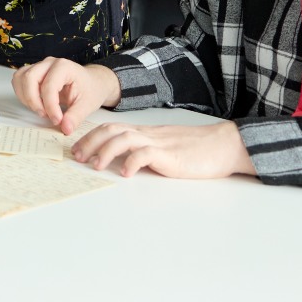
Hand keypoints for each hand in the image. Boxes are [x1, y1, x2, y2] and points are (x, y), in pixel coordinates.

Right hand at [12, 57, 119, 133]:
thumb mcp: (87, 104)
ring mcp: (40, 66)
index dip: (50, 107)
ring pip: (20, 78)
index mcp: (64, 67)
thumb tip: (65, 128)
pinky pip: (19, 80)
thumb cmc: (90, 89)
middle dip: (34, 101)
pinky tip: (36, 104)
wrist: (92, 82)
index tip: (57, 120)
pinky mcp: (34, 73)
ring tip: (41, 109)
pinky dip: (23, 94)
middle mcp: (49, 63)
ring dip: (26, 98)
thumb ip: (75, 117)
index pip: (49, 86)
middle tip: (46, 115)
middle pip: (29, 79)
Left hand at [69, 121, 256, 179]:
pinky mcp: (170, 155)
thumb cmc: (198, 150)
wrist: (224, 145)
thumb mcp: (165, 149)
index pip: (112, 128)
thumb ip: (146, 152)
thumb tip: (124, 163)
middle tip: (77, 157)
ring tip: (95, 165)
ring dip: (105, 152)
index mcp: (146, 133)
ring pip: (124, 139)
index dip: (92, 137)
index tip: (78, 149)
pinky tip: (126, 173)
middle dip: (90, 142)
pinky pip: (146, 154)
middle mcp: (148, 135)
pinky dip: (132, 162)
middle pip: (112, 131)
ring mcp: (159, 143)